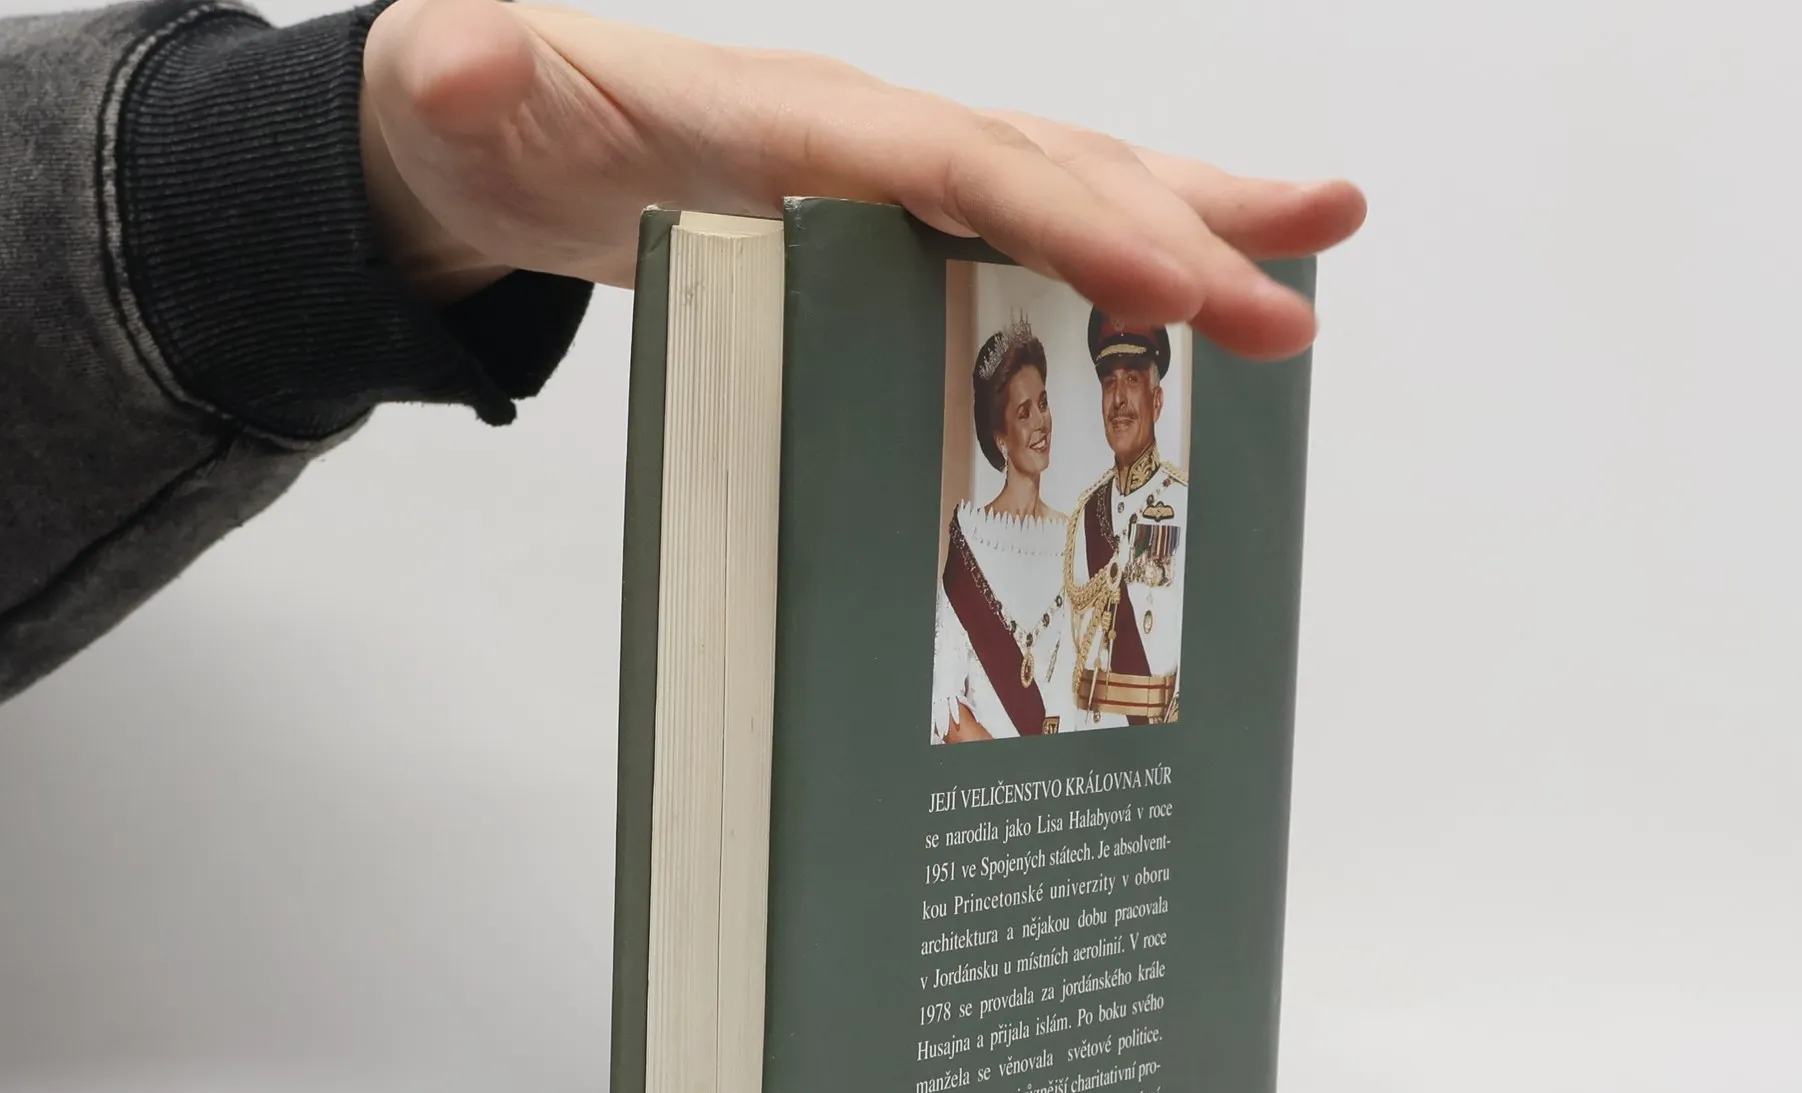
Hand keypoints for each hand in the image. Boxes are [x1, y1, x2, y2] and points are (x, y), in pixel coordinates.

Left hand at [361, 0, 1365, 358]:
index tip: (1175, 283)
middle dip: (1179, 236)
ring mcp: (879, 175)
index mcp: (781, 116)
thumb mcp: (451, 98)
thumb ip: (465, 81)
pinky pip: (1018, 236)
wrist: (484, 135)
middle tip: (1302, 297)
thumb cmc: (486, 118)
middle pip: (1046, 169)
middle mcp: (857, 132)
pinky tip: (1186, 288)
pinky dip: (1111, 256)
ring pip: (1061, 185)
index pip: (953, 166)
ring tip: (1317, 243)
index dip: (1069, 221)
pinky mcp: (881, 221)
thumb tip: (467, 55)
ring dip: (1190, 220)